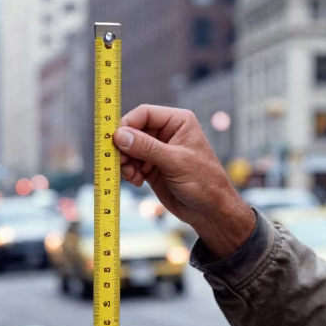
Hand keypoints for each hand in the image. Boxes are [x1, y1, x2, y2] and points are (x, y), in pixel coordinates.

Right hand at [114, 105, 255, 258]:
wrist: (210, 211)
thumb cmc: (203, 182)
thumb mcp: (175, 162)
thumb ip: (146, 147)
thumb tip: (120, 135)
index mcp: (177, 122)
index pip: (144, 113)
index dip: (127, 124)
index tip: (115, 140)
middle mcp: (166, 133)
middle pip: (133, 131)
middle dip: (124, 147)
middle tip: (121, 162)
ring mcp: (158, 151)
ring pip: (129, 148)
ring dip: (125, 162)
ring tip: (132, 175)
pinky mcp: (152, 167)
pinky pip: (131, 163)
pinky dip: (129, 171)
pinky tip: (138, 181)